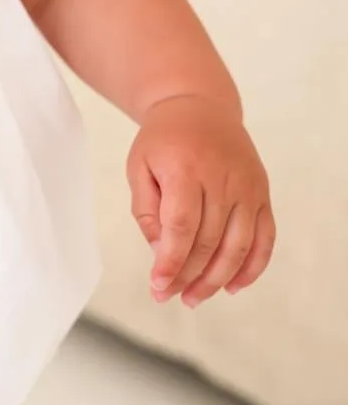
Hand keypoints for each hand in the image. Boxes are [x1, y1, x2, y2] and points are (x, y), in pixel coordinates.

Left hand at [126, 95, 274, 307]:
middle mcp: (222, 177)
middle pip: (210, 240)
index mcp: (186, 167)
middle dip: (188, 276)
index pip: (182, 226)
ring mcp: (248, 186)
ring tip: (195, 298)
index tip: (158, 286)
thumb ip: (146, 210)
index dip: (171, 261)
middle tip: (169, 296)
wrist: (199, 106)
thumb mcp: (139, 167)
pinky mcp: (262, 192)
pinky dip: (252, 267)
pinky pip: (265, 238)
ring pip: (239, 245)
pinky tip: (232, 286)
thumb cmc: (164, 140)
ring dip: (217, 279)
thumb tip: (162, 254)